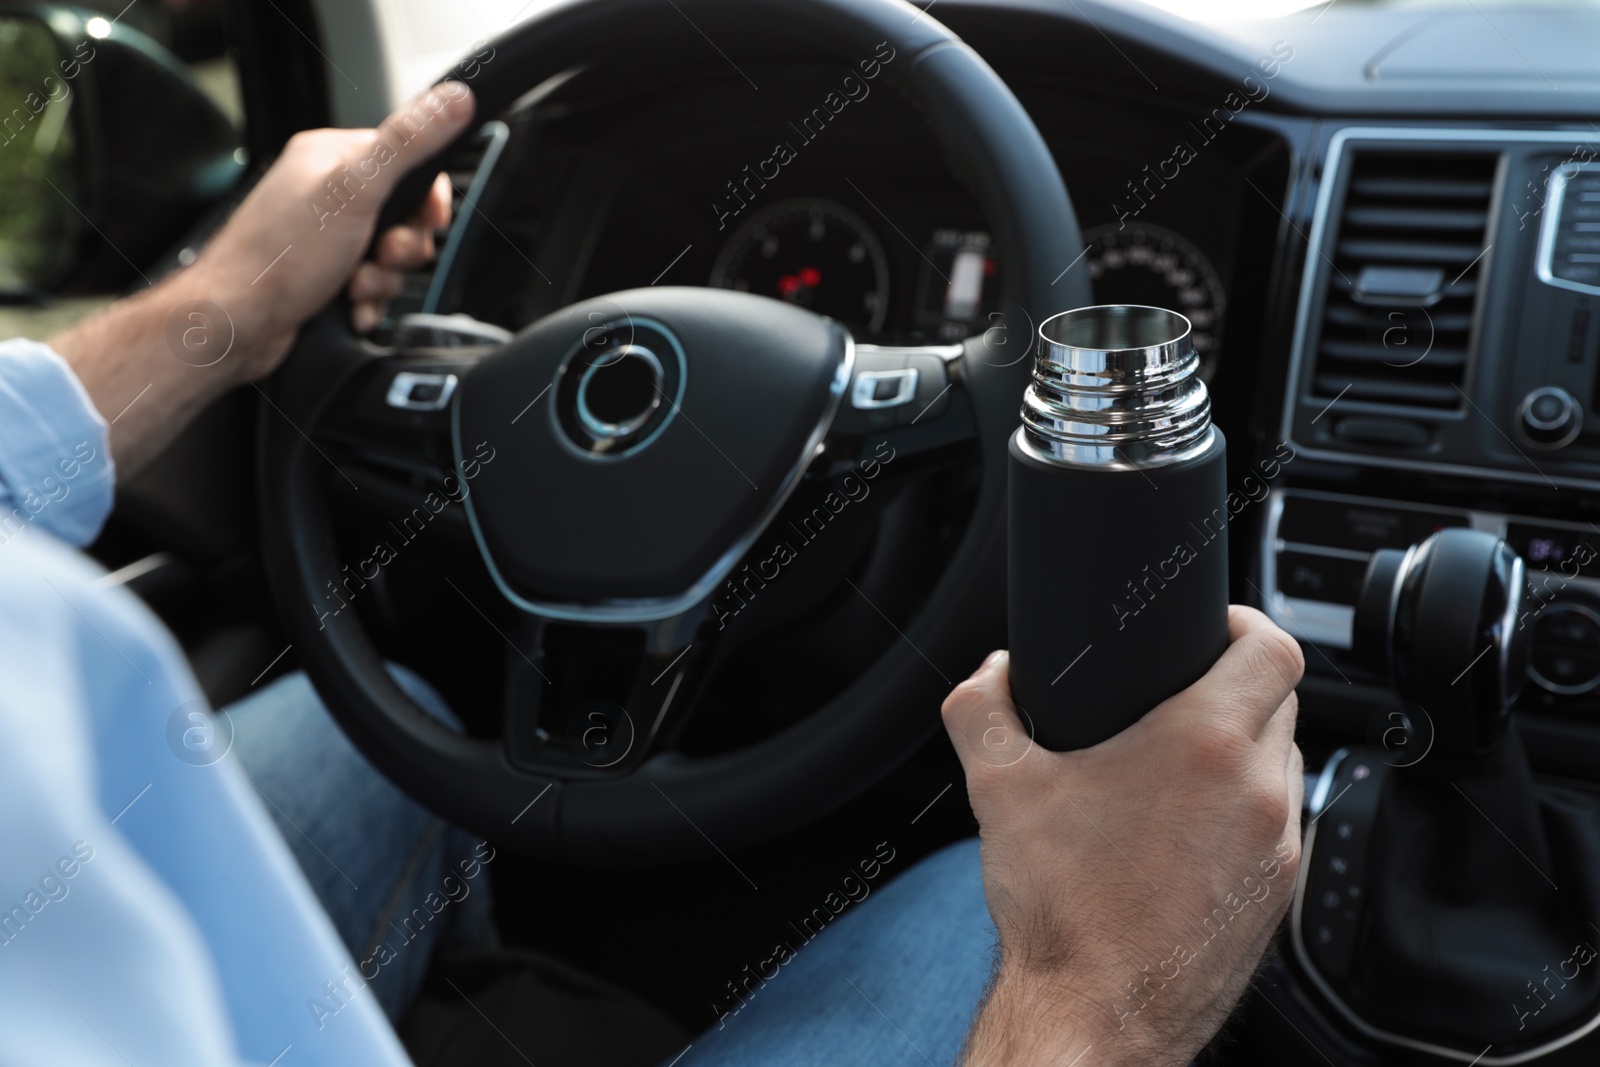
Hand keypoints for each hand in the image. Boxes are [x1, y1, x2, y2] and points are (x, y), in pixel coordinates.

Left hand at [192, 82, 474, 377]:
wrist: (237, 324)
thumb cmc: (278, 257)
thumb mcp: (356, 190)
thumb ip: (408, 144)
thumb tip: (453, 98)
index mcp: (330, 158)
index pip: (407, 162)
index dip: (426, 198)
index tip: (427, 220)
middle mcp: (326, 194)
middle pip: (404, 217)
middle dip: (401, 249)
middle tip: (381, 256)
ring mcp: (324, 238)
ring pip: (389, 258)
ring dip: (383, 280)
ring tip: (356, 286)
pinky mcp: (324, 276)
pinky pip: (371, 286)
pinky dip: (368, 301)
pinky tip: (350, 306)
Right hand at [944, 606, 1304, 1065]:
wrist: (1094, 1015)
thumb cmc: (1062, 911)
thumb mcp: (998, 787)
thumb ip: (981, 709)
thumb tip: (989, 675)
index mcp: (1203, 746)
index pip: (1273, 647)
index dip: (1244, 622)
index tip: (1210, 629)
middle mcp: (1257, 792)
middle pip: (1281, 700)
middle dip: (1234, 684)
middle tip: (1178, 694)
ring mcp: (1277, 849)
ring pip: (1283, 762)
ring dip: (1244, 747)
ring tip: (1180, 762)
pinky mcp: (1277, 896)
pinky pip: (1277, 824)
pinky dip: (1243, 808)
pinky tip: (1185, 828)